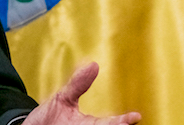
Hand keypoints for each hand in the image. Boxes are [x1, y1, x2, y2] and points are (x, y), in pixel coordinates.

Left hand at [22, 62, 141, 124]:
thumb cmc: (47, 118)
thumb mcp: (62, 98)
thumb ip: (77, 84)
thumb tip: (93, 65)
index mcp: (88, 124)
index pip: (110, 123)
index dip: (122, 120)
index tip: (136, 116)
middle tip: (122, 122)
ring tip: (114, 122)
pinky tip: (81, 124)